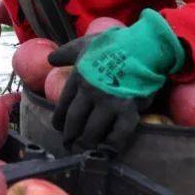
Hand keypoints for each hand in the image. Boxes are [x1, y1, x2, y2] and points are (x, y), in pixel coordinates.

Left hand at [49, 39, 149, 153]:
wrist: (145, 46)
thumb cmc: (115, 44)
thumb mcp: (85, 44)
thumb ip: (66, 52)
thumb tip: (49, 59)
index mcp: (79, 78)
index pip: (63, 105)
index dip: (59, 120)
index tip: (58, 128)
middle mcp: (90, 93)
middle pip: (75, 121)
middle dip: (70, 136)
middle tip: (69, 144)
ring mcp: (109, 103)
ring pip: (92, 131)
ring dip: (86, 143)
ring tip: (84, 150)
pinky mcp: (128, 110)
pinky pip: (118, 134)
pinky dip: (112, 145)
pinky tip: (108, 150)